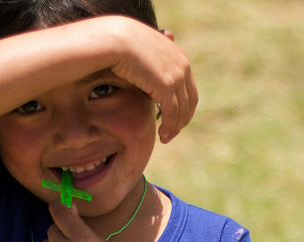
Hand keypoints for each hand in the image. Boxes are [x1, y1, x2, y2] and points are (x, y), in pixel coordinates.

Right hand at [107, 17, 198, 143]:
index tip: (173, 118)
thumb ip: (150, 59)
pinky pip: (171, 113)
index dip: (183, 106)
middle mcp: (183, 66)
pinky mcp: (167, 86)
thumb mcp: (140, 51)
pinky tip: (161, 136)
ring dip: (174, 128)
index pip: (189, 87)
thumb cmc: (119, 43)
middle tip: (171, 132)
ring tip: (165, 139)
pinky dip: (168, 127)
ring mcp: (177, 76)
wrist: (114, 39)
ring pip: (182, 110)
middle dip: (182, 120)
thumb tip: (150, 58)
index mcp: (179, 56)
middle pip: (189, 101)